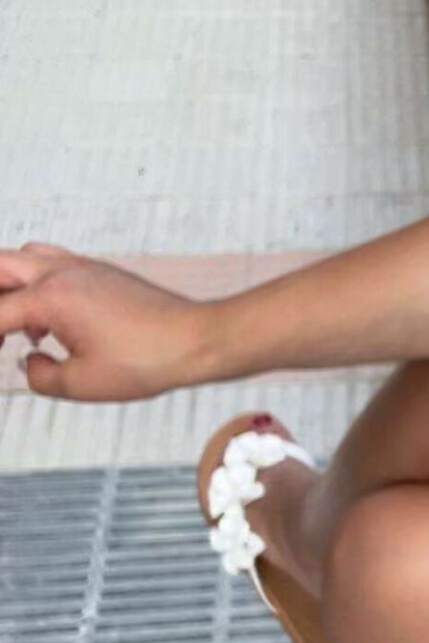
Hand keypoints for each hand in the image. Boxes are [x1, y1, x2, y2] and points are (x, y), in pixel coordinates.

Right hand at [0, 245, 214, 401]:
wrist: (195, 340)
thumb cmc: (148, 359)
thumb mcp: (83, 384)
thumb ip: (42, 377)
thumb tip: (30, 365)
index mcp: (50, 299)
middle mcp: (62, 273)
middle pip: (0, 267)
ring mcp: (83, 267)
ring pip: (25, 258)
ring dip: (11, 287)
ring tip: (20, 329)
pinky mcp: (101, 272)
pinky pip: (54, 265)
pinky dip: (39, 286)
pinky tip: (52, 323)